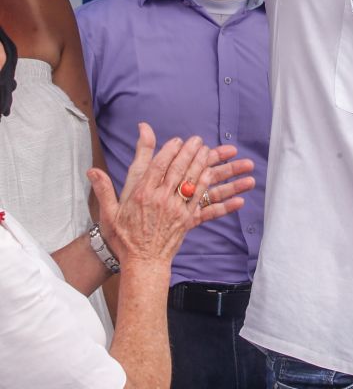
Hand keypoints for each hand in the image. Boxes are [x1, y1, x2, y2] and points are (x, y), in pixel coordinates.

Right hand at [88, 123, 251, 268]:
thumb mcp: (109, 213)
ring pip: (191, 180)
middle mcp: (160, 199)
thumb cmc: (124, 239)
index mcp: (142, 194)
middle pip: (178, 169)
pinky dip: (206, 183)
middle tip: (196, 139)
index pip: (157, 165)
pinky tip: (211, 172)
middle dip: (188, 151)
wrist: (142, 264)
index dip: (169, 150)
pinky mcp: (186, 220)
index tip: (176, 140)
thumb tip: (91, 170)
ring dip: (200, 162)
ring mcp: (175, 209)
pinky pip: (199, 198)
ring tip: (206, 149)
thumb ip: (103, 188)